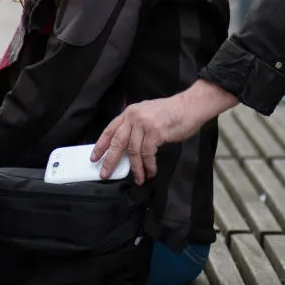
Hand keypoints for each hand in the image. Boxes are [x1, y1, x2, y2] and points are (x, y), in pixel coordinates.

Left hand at [92, 79, 237, 183]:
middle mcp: (134, 117)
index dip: (101, 145)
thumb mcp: (148, 114)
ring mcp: (144, 124)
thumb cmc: (172, 112)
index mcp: (130, 112)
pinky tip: (151, 171)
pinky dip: (149, 165)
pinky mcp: (155, 133)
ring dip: (135, 168)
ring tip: (138, 178)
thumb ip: (136, 126)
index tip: (94, 157)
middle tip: (105, 174)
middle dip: (110, 161)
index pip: (110, 130)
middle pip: (117, 143)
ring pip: (133, 151)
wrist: (190, 106)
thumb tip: (127, 146)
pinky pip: (148, 154)